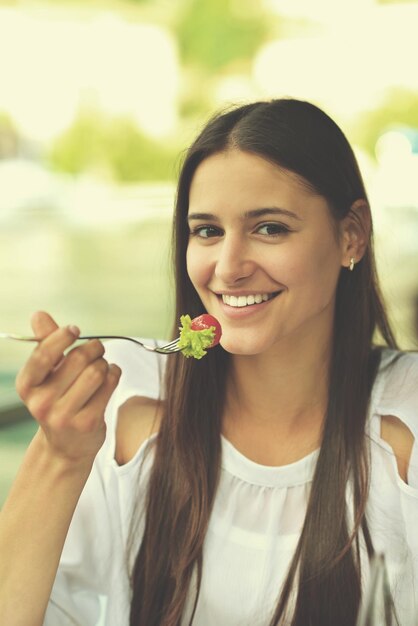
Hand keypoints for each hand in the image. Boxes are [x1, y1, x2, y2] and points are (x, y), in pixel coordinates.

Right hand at [15, 311, 120, 465]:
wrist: (66, 445)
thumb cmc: (58, 399)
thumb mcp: (47, 374)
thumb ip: (45, 343)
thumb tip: (38, 315)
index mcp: (27, 385)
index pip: (43, 354)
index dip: (62, 336)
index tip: (74, 330)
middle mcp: (41, 402)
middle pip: (78, 359)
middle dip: (93, 348)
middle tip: (97, 349)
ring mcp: (64, 416)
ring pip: (96, 371)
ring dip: (105, 363)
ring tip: (102, 367)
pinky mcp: (87, 423)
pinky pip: (109, 385)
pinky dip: (114, 375)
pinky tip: (110, 378)